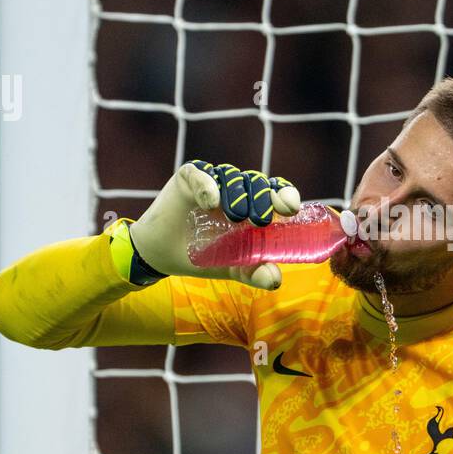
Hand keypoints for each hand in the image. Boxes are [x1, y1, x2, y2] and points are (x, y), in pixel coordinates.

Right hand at [127, 160, 300, 288]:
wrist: (163, 256)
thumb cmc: (202, 256)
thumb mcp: (232, 267)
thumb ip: (253, 271)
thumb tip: (275, 279)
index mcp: (253, 205)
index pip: (275, 191)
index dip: (285, 195)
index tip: (289, 208)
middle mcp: (236, 189)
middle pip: (257, 182)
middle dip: (263, 199)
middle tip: (260, 221)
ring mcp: (212, 180)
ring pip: (232, 176)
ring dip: (237, 194)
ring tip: (235, 217)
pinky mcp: (188, 176)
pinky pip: (201, 174)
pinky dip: (207, 186)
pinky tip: (210, 203)